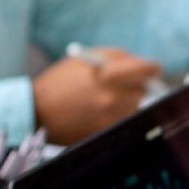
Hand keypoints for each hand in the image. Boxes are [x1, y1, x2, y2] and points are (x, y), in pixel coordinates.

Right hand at [33, 48, 161, 143]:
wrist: (36, 111)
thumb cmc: (60, 81)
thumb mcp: (86, 59)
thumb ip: (118, 57)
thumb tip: (143, 64)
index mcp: (109, 74)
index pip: (148, 70)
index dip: (151, 69)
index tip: (151, 70)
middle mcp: (113, 97)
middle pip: (144, 90)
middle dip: (135, 85)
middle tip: (122, 85)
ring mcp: (111, 117)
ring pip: (135, 107)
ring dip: (126, 101)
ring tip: (104, 99)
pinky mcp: (106, 131)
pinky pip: (122, 120)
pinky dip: (116, 115)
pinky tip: (98, 111)